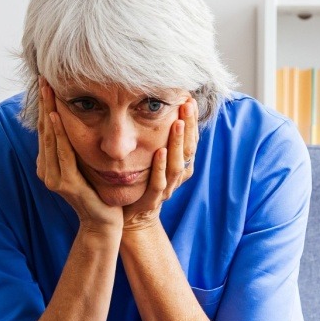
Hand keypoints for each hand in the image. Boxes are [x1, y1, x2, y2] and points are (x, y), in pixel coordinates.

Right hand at [36, 79, 122, 234]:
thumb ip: (75, 148)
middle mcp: (46, 170)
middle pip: (44, 129)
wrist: (103, 223)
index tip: (46, 83)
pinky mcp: (66, 184)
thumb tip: (75, 121)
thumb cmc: (96, 193)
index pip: (45, 129)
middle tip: (43, 79)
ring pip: (50, 138)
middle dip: (44, 103)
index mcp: (48, 164)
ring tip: (47, 91)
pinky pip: (62, 154)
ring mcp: (54, 178)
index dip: (44, 105)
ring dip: (48, 112)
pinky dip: (57, 135)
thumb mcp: (84, 165)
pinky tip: (55, 118)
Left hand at [122, 96, 198, 232]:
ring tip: (178, 123)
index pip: (190, 141)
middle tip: (188, 104)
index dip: (192, 122)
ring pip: (177, 165)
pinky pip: (159, 183)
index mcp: (178, 167)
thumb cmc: (137, 185)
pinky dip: (161, 167)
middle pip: (188, 150)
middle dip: (189, 126)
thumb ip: (153, 138)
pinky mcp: (151, 201)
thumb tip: (149, 107)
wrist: (127, 220)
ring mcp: (165, 190)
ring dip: (178, 143)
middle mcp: (175, 177)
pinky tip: (160, 151)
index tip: (190, 100)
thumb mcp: (148, 159)